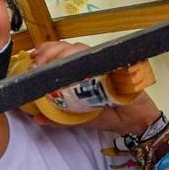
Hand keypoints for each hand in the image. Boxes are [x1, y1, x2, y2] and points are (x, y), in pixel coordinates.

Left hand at [26, 41, 160, 132]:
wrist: (135, 121)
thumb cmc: (110, 116)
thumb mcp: (79, 118)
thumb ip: (58, 118)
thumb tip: (36, 119)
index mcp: (81, 72)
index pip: (61, 55)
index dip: (46, 52)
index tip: (33, 57)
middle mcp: (91, 64)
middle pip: (67, 48)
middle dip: (49, 51)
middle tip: (38, 62)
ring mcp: (103, 62)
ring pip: (79, 49)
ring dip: (62, 53)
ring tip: (50, 64)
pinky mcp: (116, 63)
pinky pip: (99, 55)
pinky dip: (86, 58)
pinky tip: (74, 64)